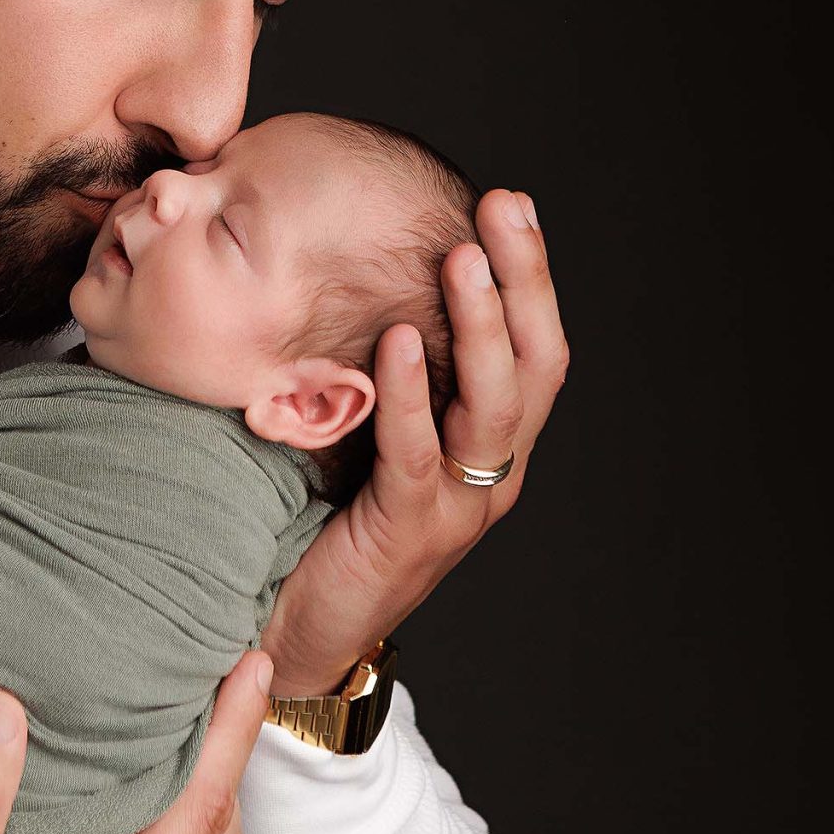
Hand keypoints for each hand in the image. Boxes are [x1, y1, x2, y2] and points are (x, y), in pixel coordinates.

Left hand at [261, 188, 568, 692]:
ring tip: (463, 260)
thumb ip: (385, 370)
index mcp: (490, 445)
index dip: (530, 277)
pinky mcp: (409, 535)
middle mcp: (492, 474)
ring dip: (481, 327)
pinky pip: (420, 456)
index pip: (533, 348)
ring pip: (494, 407)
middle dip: (524, 281)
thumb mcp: (370, 432)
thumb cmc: (325, 522)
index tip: (510, 204)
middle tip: (504, 207)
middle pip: (536, 366)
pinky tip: (398, 340)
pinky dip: (412, 395)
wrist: (297, 629)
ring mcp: (458, 509)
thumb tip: (368, 273)